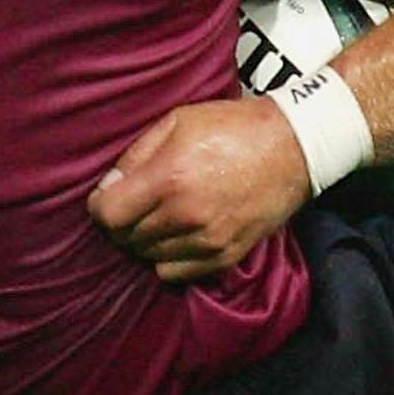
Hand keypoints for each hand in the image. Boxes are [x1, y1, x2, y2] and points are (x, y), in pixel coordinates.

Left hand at [88, 98, 311, 282]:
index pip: (109, 215)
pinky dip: (168, 257)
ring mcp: (207, 240)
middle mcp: (185, 215)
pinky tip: (177, 235)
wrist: (293, 147)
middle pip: (126, 238)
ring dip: (144, 239)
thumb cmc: (234, 127)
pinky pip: (175, 272)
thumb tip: (108, 186)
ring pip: (148, 256)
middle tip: (136, 203)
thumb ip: (136, 155)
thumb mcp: (177, 121)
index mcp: (169, 178)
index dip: (100, 206)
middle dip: (122, 221)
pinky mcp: (226, 255)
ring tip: (159, 216)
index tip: (108, 196)